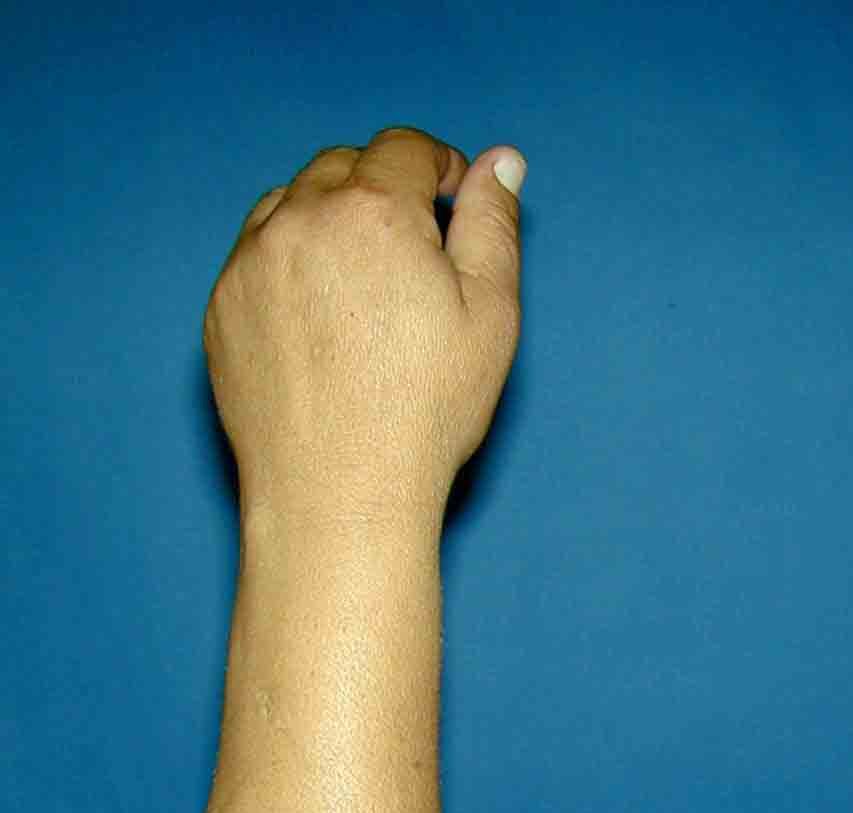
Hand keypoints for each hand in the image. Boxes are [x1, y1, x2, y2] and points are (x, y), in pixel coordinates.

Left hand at [202, 126, 525, 516]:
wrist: (337, 495)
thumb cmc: (423, 413)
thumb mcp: (490, 316)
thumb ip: (494, 226)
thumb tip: (500, 163)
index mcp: (374, 212)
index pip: (405, 149)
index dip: (439, 166)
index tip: (452, 200)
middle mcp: (301, 221)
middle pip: (343, 166)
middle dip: (382, 188)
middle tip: (411, 248)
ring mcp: (251, 263)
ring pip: (291, 203)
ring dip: (328, 218)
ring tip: (361, 280)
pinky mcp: (223, 308)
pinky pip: (255, 256)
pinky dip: (289, 264)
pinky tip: (320, 320)